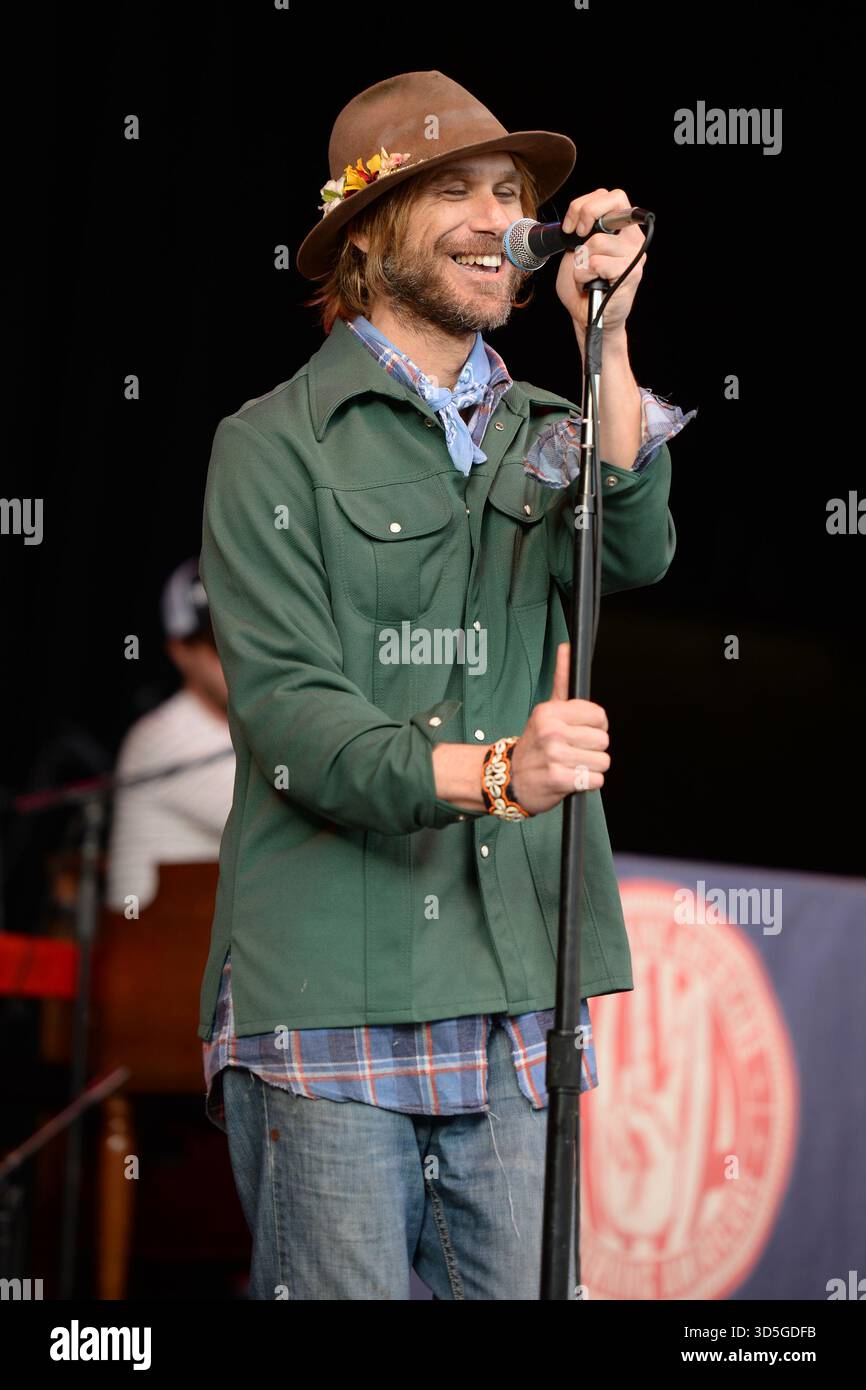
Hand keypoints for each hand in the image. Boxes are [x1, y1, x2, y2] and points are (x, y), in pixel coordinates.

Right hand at [509, 643, 610, 814]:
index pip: (599, 716)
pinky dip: (586, 784)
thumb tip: (565, 647)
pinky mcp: (558, 779)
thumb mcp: (545, 710)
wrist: (510, 778)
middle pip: (603, 740)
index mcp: (550, 712)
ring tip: (571, 766)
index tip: (581, 732)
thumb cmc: (535, 743)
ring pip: (603, 761)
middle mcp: (551, 731)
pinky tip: (570, 779)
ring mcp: (554, 755)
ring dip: (591, 768)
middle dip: (593, 749)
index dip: (596, 727)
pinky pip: (595, 780)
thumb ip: (561, 679)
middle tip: (573, 752)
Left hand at [554, 187, 644, 335]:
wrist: (586, 315)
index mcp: (621, 229)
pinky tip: (590, 283)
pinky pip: (597, 263)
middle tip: (577, 238)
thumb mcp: (575, 250)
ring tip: (586, 275)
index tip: (571, 227)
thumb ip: (582, 230)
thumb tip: (582, 219)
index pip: (612, 196)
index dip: (585, 204)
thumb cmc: (582, 285)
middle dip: (585, 214)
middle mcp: (632, 238)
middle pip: (612, 204)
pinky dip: (584, 275)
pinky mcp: (632, 272)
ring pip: (597, 241)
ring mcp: (634, 254)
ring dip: (580, 261)